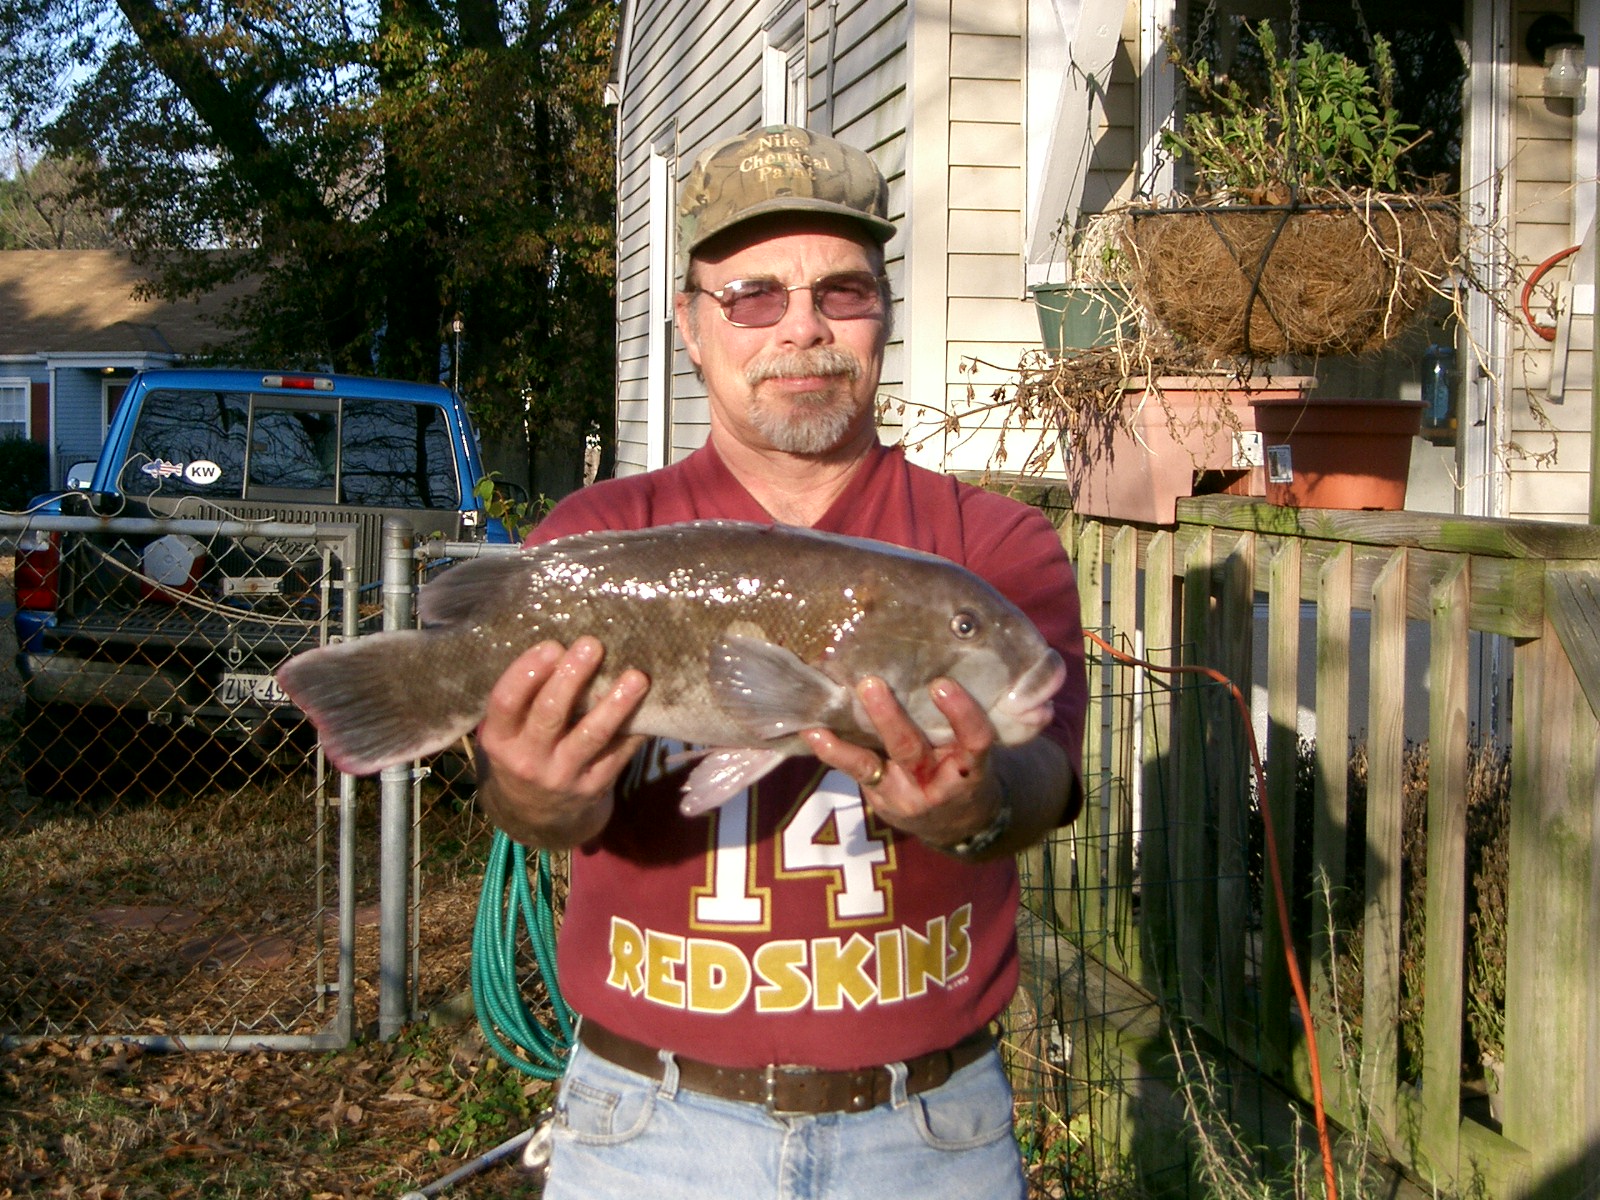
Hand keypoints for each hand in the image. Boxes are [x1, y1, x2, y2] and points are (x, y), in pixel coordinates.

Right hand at [473, 636, 649, 848]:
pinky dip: (634, 729)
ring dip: (615, 704)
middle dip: (572, 676)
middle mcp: (527, 760)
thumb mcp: (509, 731)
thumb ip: (527, 697)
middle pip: (550, 714)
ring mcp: (562, 776)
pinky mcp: (593, 787)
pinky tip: (650, 706)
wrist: (535, 812)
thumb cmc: (524, 750)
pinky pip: (618, 754)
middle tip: (593, 644)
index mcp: (500, 739)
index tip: (552, 645)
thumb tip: (566, 646)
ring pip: (591, 736)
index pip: (506, 702)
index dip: (528, 672)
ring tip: (636, 677)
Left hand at [801, 676, 1003, 849]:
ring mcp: (904, 794)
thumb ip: (954, 720)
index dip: (961, 714)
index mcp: (970, 766)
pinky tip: (813, 731)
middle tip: (871, 684)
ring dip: (846, 740)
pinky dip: (833, 751)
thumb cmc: (962, 767)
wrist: (955, 824)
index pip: (974, 739)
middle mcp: (936, 783)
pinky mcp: (880, 799)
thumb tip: (920, 659)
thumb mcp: (971, 751)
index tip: (941, 684)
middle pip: (912, 749)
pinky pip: (856, 772)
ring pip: (874, 764)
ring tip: (831, 710)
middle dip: (889, 718)